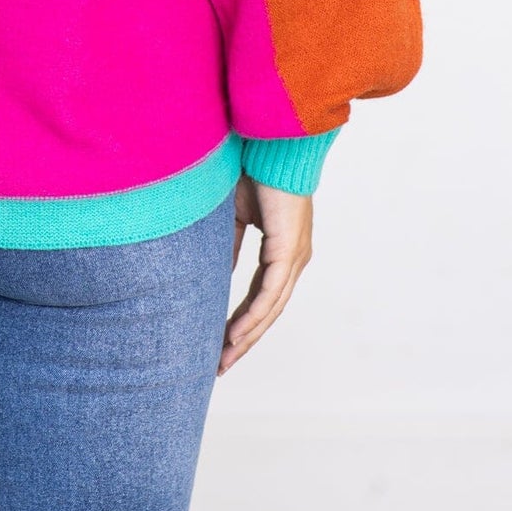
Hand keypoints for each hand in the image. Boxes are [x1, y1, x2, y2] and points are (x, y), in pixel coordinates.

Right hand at [218, 175, 313, 374]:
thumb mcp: (234, 217)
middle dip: (243, 341)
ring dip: (247, 336)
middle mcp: (293, 260)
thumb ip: (229, 247)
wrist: (270, 145)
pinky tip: (237, 334)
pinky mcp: (289, 250)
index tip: (220, 344)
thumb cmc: (253, 172)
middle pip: (268, 311)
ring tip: (224, 358)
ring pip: (271, 308)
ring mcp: (295, 257)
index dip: (242, 322)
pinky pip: (271, 292)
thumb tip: (217, 274)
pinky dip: (254, 316)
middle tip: (220, 365)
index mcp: (282, 252)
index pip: (262, 297)